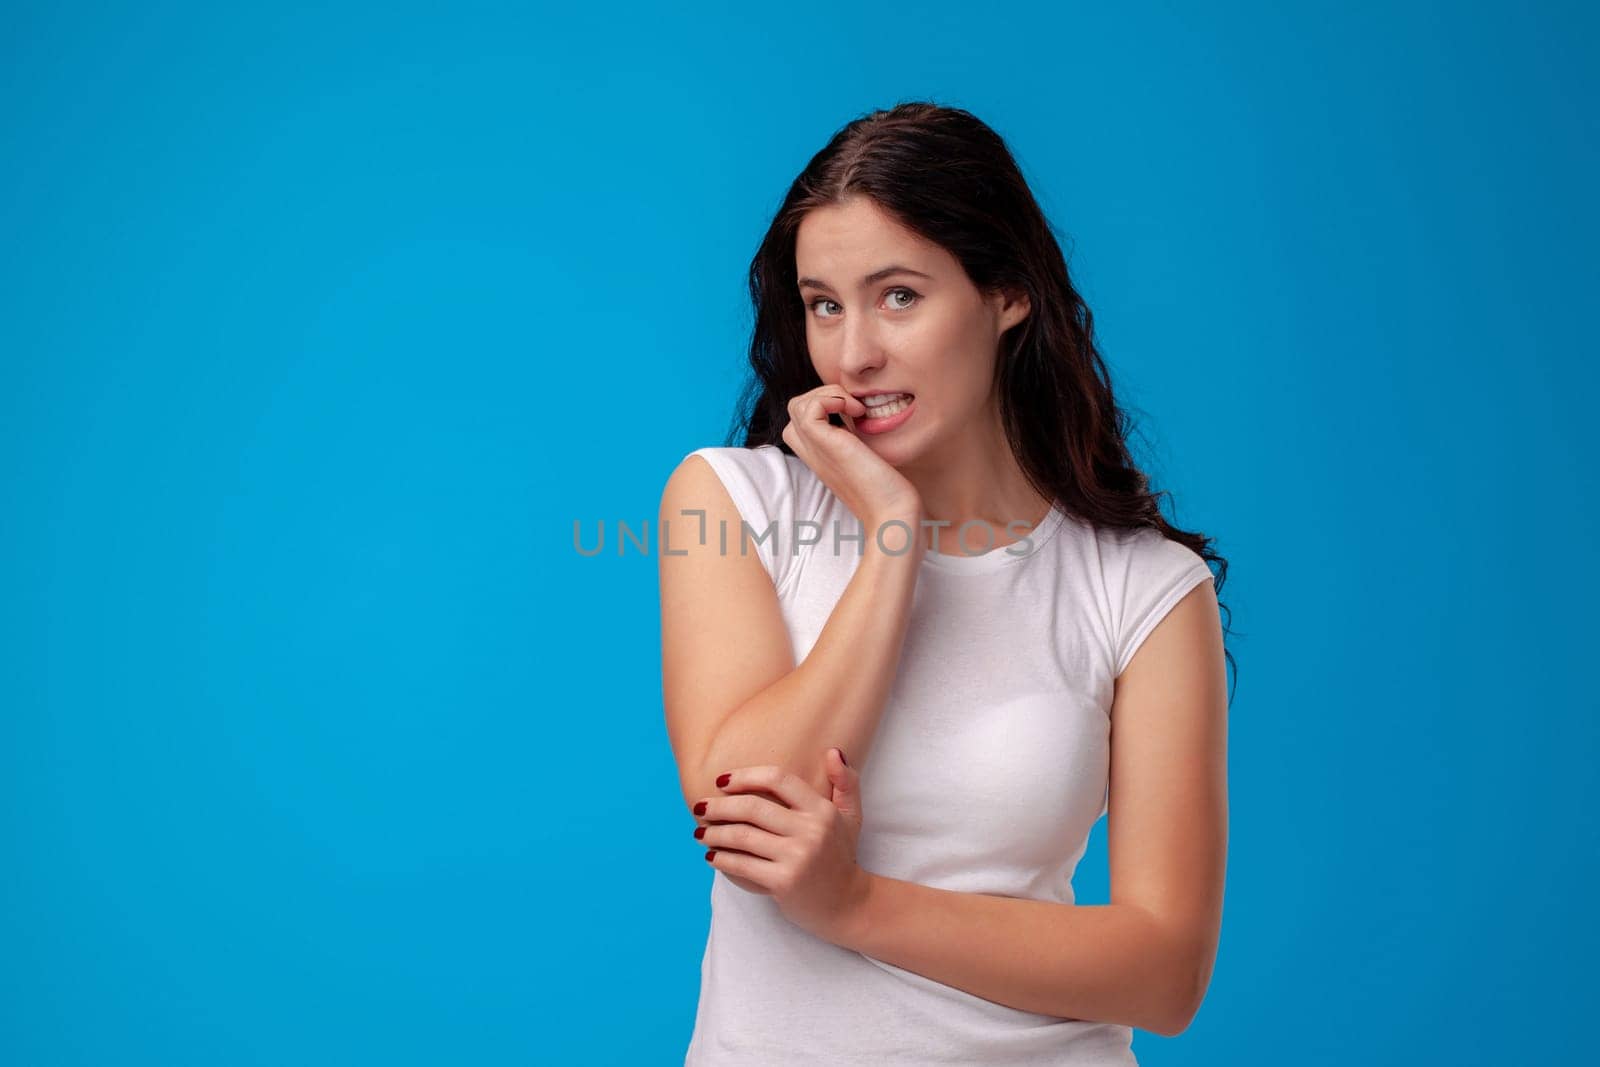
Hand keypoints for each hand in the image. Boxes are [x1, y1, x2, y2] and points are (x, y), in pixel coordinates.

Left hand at [691, 750, 869, 943]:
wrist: (847, 904)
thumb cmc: (840, 856)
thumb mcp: (851, 817)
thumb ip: (846, 783)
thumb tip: (833, 752)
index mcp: (821, 810)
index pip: (778, 780)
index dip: (745, 776)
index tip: (721, 781)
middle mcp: (810, 831)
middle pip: (752, 807)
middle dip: (719, 806)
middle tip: (699, 807)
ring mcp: (797, 857)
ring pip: (742, 836)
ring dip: (714, 833)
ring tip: (699, 833)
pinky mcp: (783, 882)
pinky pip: (742, 865)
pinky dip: (721, 859)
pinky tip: (711, 856)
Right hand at [780, 384, 921, 530]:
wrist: (893, 513)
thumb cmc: (890, 491)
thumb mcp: (868, 458)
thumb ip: (858, 439)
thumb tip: (865, 413)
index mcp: (821, 455)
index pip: (802, 420)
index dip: (824, 405)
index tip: (854, 412)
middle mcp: (814, 453)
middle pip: (795, 409)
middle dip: (825, 394)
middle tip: (854, 406)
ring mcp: (817, 450)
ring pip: (797, 405)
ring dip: (828, 394)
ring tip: (855, 408)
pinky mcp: (826, 446)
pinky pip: (808, 408)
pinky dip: (831, 399)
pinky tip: (856, 412)